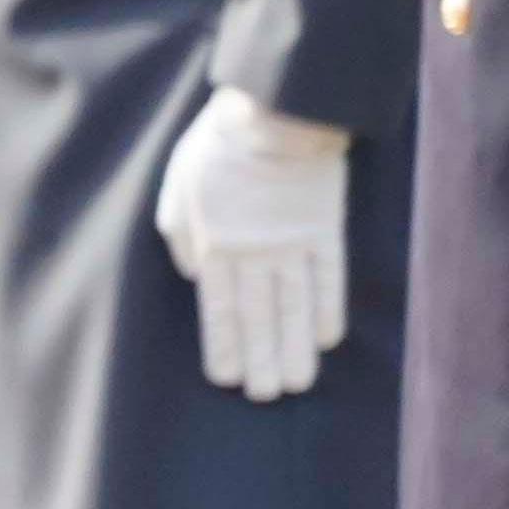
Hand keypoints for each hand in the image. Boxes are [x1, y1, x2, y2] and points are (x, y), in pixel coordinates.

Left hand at [152, 89, 352, 401]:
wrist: (276, 112)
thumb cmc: (219, 146)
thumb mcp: (180, 184)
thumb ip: (181, 233)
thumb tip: (192, 275)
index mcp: (214, 244)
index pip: (219, 308)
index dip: (225, 345)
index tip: (229, 379)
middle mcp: (254, 252)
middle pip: (258, 316)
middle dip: (262, 359)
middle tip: (267, 396)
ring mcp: (293, 242)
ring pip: (294, 306)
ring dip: (295, 346)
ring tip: (298, 383)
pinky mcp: (326, 228)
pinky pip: (329, 277)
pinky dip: (328, 308)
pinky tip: (328, 340)